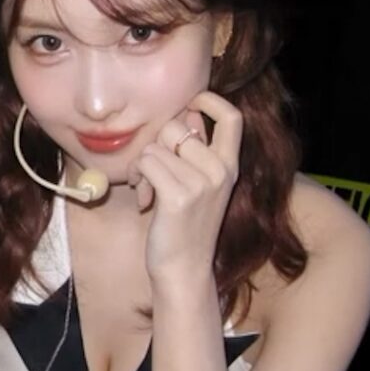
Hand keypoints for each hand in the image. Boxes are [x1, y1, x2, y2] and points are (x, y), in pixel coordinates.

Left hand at [127, 88, 241, 287]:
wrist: (185, 270)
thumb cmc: (185, 225)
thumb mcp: (201, 184)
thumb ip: (197, 149)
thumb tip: (184, 111)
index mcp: (230, 165)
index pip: (232, 116)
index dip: (209, 100)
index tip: (189, 104)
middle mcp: (221, 170)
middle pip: (176, 126)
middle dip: (155, 145)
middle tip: (152, 172)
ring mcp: (202, 183)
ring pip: (154, 146)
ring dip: (142, 166)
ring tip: (149, 189)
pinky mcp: (179, 196)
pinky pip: (146, 163)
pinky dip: (137, 177)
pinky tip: (145, 199)